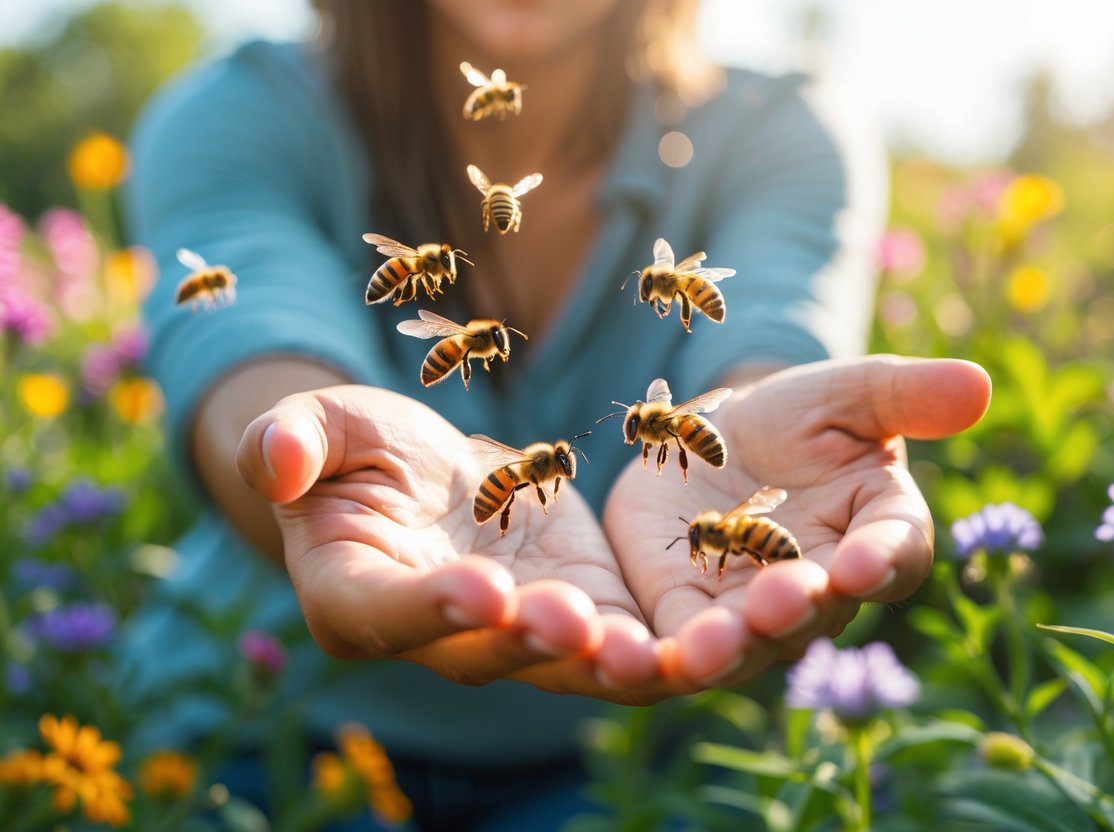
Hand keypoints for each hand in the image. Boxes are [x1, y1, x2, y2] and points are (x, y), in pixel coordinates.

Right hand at [236, 385, 691, 703]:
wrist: (429, 480)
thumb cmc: (360, 452)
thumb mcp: (324, 429)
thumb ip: (291, 440)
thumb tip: (272, 460)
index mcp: (359, 597)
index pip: (388, 611)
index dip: (430, 607)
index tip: (479, 589)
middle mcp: (444, 640)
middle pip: (492, 655)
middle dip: (538, 643)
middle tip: (579, 626)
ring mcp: (521, 637)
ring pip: (573, 668)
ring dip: (621, 666)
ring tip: (670, 653)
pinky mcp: (587, 613)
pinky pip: (633, 640)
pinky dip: (677, 644)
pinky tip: (728, 627)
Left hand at [603, 356, 991, 685]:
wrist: (717, 432)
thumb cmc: (797, 415)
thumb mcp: (844, 392)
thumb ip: (903, 394)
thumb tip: (978, 384)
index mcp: (875, 531)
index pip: (894, 553)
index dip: (884, 560)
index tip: (864, 562)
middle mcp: (822, 584)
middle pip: (819, 610)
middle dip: (798, 607)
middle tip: (780, 598)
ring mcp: (752, 608)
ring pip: (749, 642)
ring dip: (731, 647)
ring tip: (710, 645)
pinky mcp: (686, 610)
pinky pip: (680, 642)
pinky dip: (665, 655)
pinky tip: (640, 657)